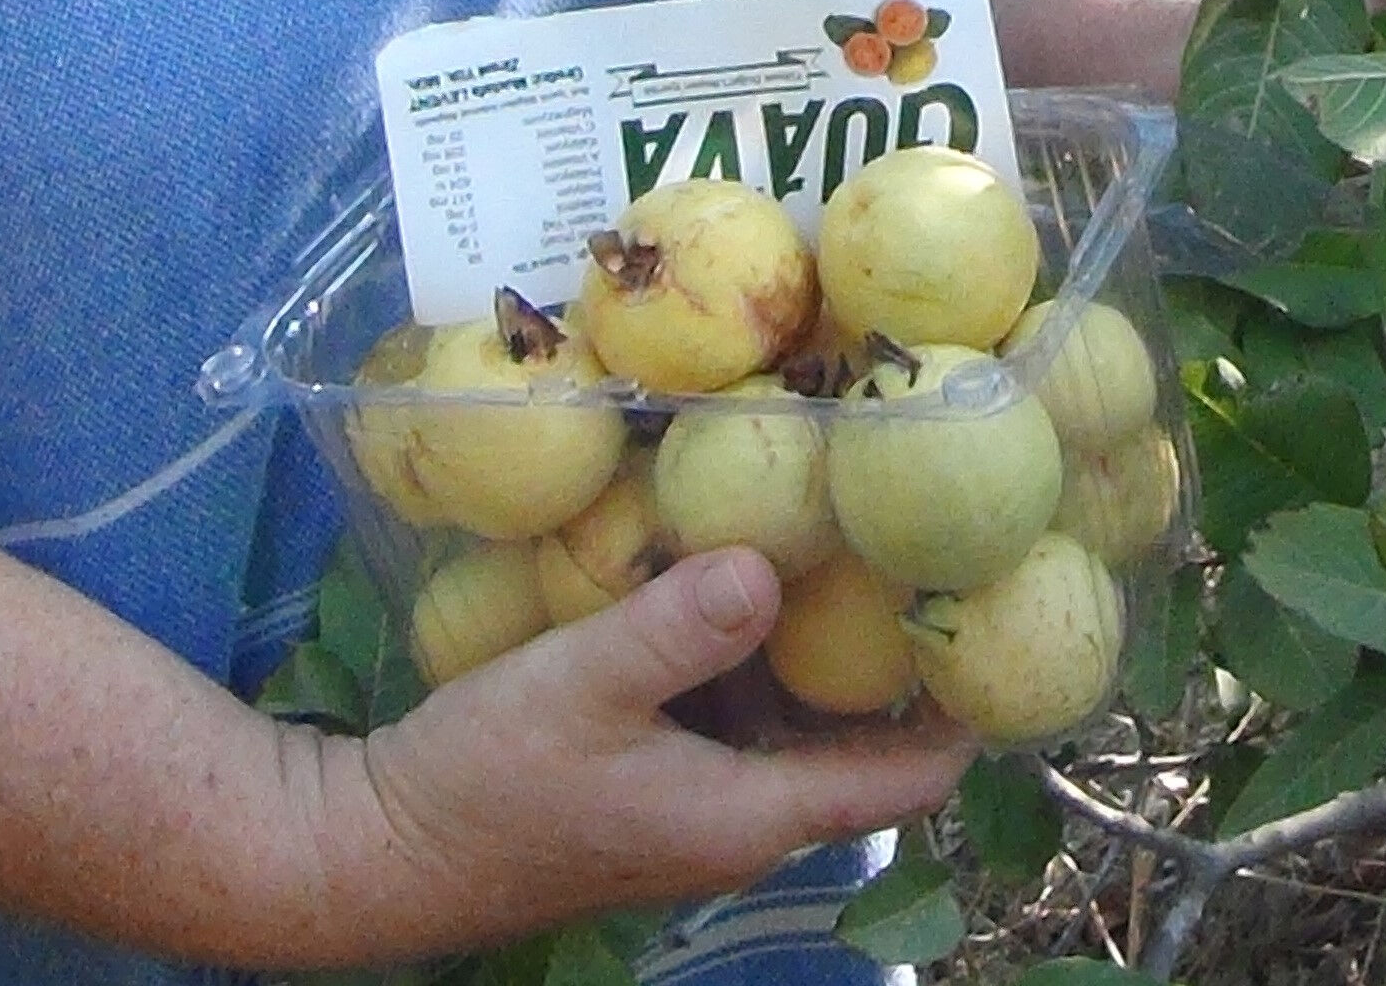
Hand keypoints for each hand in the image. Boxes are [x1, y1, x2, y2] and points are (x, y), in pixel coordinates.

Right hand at [301, 550, 971, 963]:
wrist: (379, 850)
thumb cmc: (485, 781)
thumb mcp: (582, 685)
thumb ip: (679, 627)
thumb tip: (769, 566)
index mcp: (752, 816)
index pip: (909, 777)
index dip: (970, 707)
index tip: (1006, 611)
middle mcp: (743, 822)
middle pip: (861, 742)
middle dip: (898, 656)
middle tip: (932, 542)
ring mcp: (697, 805)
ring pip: (794, 722)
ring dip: (817, 647)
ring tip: (853, 533)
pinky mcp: (653, 781)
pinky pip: (733, 715)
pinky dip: (749, 654)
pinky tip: (737, 570)